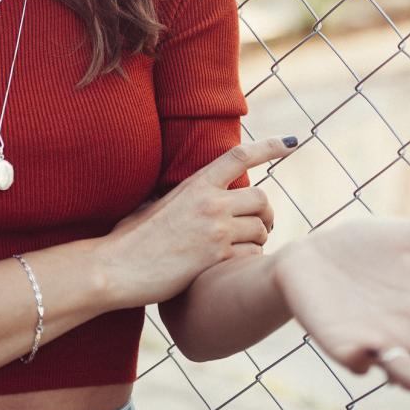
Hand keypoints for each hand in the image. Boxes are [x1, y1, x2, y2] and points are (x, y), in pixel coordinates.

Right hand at [95, 138, 293, 308]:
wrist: (117, 267)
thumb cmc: (130, 238)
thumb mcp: (154, 205)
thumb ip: (179, 198)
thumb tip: (186, 197)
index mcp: (194, 184)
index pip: (239, 156)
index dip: (269, 147)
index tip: (292, 141)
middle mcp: (209, 202)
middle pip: (262, 198)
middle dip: (267, 214)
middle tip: (261, 226)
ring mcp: (215, 230)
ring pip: (262, 230)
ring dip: (258, 240)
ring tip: (240, 249)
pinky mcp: (217, 257)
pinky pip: (252, 256)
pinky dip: (248, 261)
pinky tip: (230, 267)